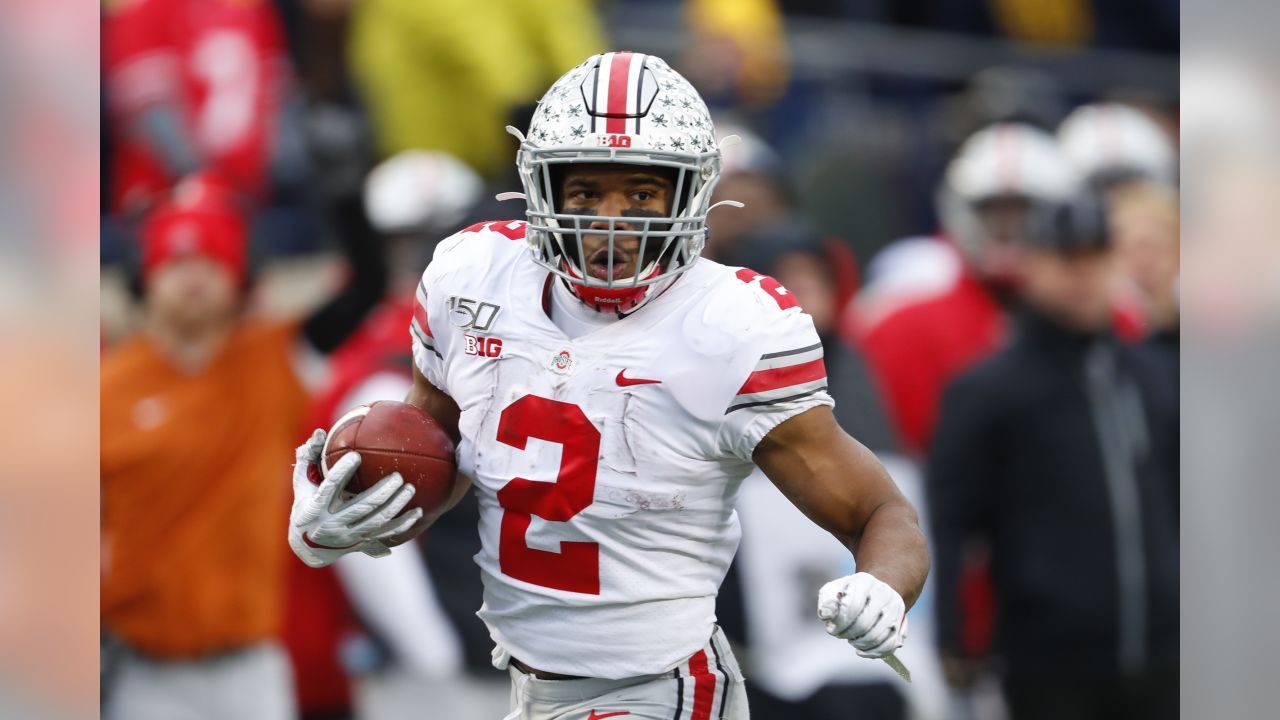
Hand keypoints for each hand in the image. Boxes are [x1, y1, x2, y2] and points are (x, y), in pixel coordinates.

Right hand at [288, 429, 422, 567]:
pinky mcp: (362, 542)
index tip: (356, 456)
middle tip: (398, 476)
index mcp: (315, 508)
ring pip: (377, 521)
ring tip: (410, 488)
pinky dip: (403, 523)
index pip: (329, 488)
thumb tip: (319, 432)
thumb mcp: (302, 484)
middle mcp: (332, 525)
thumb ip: (308, 458)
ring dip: (396, 505)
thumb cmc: (306, 505)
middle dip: (381, 492)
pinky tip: (418, 511)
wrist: (309, 547)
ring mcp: (349, 536)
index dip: (342, 472)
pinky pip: (386, 534)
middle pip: (361, 507)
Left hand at [817, 572, 907, 657]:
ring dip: (860, 643)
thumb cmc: (849, 593)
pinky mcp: (900, 624)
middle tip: (841, 635)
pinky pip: (890, 645)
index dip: (840, 622)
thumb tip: (826, 615)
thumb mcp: (834, 589)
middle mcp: (883, 593)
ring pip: (878, 635)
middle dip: (849, 633)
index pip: (852, 606)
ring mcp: (895, 609)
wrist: (875, 590)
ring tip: (851, 640)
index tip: (831, 628)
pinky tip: (861, 651)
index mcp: (865, 581)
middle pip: (865, 622)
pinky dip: (874, 652)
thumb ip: (827, 601)